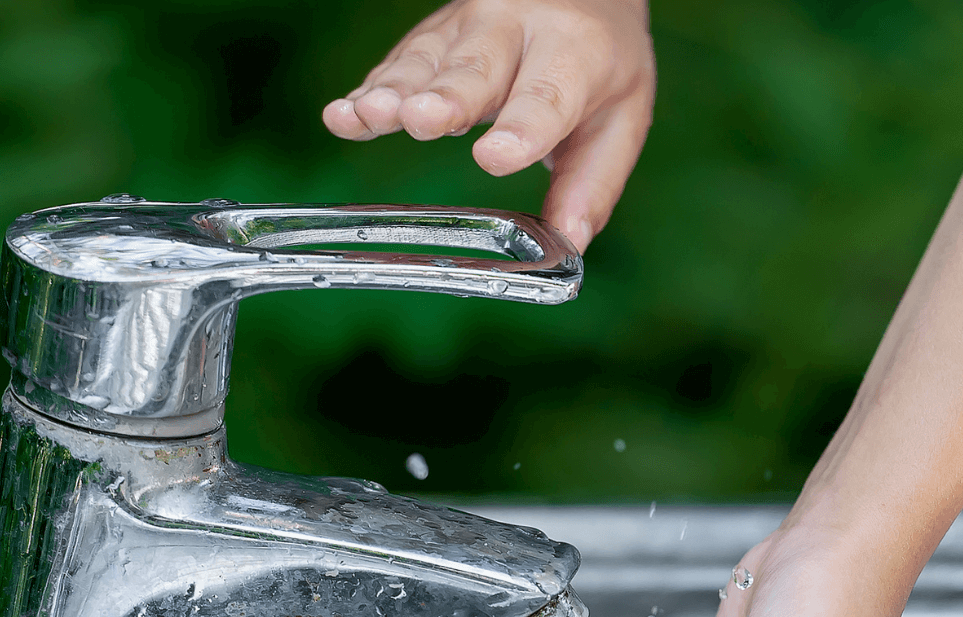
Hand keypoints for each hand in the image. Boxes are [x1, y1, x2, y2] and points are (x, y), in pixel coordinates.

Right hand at [322, 0, 655, 251]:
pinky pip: (397, 63)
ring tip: (366, 116)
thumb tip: (568, 242)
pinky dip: (369, 90)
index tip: (495, 158)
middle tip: (421, 121)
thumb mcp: (620, 119)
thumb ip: (591, 183)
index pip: (548, 95)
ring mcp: (468, 27)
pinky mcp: (431, 36)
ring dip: (393, 92)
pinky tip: (342, 115)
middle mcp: (518, 30)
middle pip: (477, 69)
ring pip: (427, 61)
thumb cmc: (599, 65)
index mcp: (576, 54)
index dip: (522, 128)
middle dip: (447, 97)